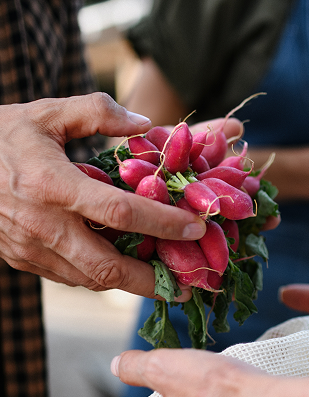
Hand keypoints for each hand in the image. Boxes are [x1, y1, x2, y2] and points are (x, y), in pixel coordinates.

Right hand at [0, 93, 206, 295]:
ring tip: (164, 280)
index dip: (162, 223)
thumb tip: (145, 124)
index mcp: (51, 184)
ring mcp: (30, 249)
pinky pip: (72, 277)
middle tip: (187, 285)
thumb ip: (96, 111)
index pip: (119, 212)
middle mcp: (42, 225)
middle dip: (152, 282)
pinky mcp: (24, 262)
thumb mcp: (45, 112)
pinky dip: (102, 277)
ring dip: (130, 284)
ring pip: (90, 281)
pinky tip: (125, 269)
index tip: (197, 228)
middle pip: (107, 269)